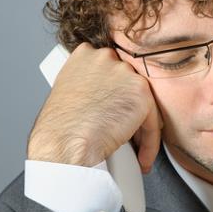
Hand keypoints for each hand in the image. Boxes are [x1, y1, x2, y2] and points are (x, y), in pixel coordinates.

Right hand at [27, 43, 162, 171]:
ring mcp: (125, 73)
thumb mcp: (68, 90)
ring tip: (134, 149)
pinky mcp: (141, 94)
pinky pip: (153, 122)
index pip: (112, 70)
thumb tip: (102, 96)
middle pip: (130, 84)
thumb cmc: (59, 126)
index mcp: (86, 54)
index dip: (116, 92)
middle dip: (129, 108)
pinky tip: (144, 157)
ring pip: (144, 104)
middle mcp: (106, 58)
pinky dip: (150, 142)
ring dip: (140, 128)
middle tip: (124, 130)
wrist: (65, 142)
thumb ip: (88, 83)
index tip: (114, 110)